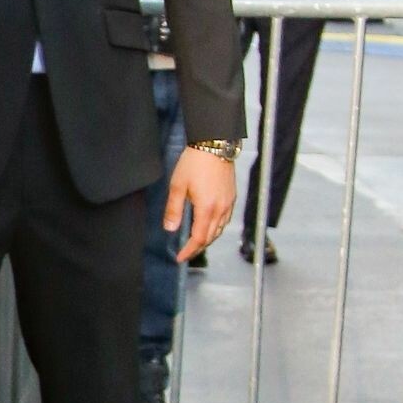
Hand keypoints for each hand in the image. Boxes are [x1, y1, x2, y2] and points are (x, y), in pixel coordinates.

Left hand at [164, 147, 236, 262]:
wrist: (214, 144)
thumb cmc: (194, 163)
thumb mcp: (178, 186)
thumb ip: (174, 210)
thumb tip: (170, 229)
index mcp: (207, 209)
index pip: (199, 239)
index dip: (189, 251)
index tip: (180, 257)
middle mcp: (221, 209)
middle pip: (211, 237)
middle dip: (198, 248)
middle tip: (186, 252)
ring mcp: (228, 203)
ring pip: (220, 230)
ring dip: (208, 239)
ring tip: (196, 242)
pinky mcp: (232, 196)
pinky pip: (225, 219)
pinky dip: (216, 228)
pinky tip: (208, 225)